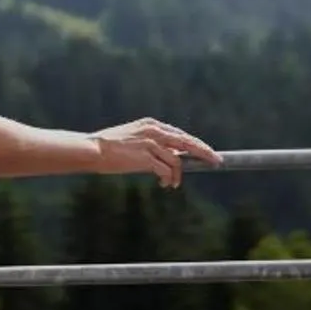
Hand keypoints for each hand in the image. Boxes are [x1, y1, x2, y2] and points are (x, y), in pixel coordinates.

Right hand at [92, 118, 220, 188]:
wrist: (94, 149)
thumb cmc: (112, 147)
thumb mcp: (135, 138)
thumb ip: (153, 143)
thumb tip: (170, 156)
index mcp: (152, 124)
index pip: (181, 134)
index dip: (197, 144)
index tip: (208, 152)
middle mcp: (154, 131)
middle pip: (187, 142)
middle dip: (204, 153)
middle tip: (217, 162)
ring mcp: (150, 143)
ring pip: (177, 160)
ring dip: (178, 176)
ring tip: (172, 184)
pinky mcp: (146, 157)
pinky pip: (166, 171)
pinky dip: (168, 179)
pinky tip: (164, 185)